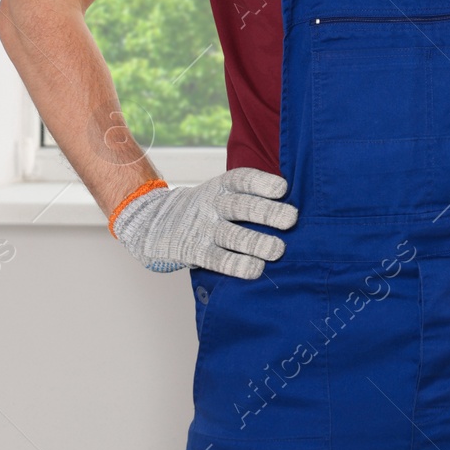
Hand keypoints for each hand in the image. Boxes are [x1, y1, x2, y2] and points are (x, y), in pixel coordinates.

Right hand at [111, 167, 297, 278]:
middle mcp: (213, 205)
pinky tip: (255, 269)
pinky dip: (237, 265)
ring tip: (278, 250)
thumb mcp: (222, 193)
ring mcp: (203, 229)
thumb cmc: (208, 208)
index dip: (262, 182)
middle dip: (268, 212)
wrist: (155, 224)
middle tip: (291, 219)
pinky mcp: (195, 252)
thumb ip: (251, 196)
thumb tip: (294, 205)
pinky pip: (218, 260)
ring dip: (257, 243)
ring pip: (233, 236)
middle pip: (242, 206)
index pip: (242, 179)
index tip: (282, 189)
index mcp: (222, 187)